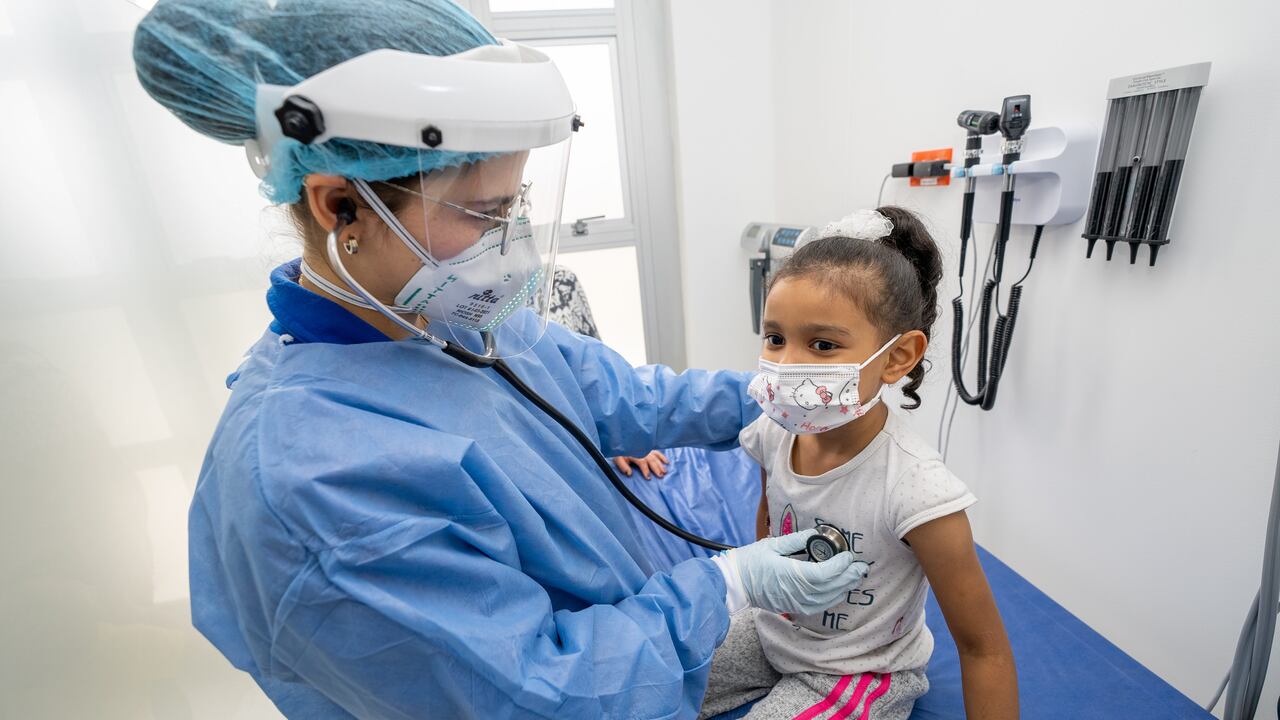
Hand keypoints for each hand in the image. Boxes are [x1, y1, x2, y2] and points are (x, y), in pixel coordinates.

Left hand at [613, 450, 668, 479]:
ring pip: (655, 457)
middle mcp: (642, 451)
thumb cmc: (619, 452)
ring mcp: (647, 450)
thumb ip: (623, 466)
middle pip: (651, 460)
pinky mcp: (649, 449)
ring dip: (661, 464)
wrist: (621, 441)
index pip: (642, 462)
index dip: (645, 470)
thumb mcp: (617, 459)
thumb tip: (629, 474)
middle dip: (656, 468)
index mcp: (635, 454)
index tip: (649, 478)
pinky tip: (667, 462)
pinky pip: (657, 452)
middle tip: (661, 476)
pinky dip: (662, 457)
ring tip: (665, 471)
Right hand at [721, 529, 868, 615]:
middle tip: (861, 566)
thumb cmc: (750, 562)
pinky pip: (820, 605)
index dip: (840, 565)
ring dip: (844, 588)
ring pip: (829, 599)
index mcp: (793, 575)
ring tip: (855, 577)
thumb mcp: (772, 545)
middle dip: (849, 577)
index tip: (848, 555)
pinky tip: (839, 589)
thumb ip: (796, 540)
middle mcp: (798, 593)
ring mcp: (797, 603)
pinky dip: (833, 597)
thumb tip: (815, 533)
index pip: (825, 573)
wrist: (735, 584)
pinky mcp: (795, 608)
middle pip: (832, 587)